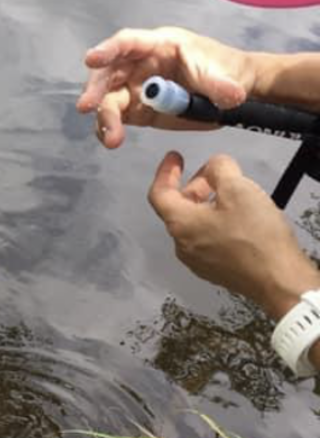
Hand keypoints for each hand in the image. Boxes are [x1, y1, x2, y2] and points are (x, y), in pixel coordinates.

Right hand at [77, 25, 257, 148]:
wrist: (235, 89)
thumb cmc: (228, 71)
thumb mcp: (225, 76)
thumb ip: (222, 86)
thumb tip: (231, 96)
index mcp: (160, 45)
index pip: (128, 42)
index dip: (108, 49)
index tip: (92, 59)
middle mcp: (141, 64)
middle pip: (110, 72)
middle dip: (96, 88)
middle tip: (87, 106)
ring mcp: (138, 87)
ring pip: (110, 99)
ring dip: (105, 117)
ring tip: (111, 138)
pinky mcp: (139, 110)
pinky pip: (118, 118)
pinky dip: (110, 128)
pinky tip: (110, 139)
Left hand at [147, 151, 319, 317]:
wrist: (278, 279)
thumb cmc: (256, 236)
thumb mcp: (238, 188)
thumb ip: (220, 168)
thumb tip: (215, 166)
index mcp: (180, 224)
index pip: (158, 193)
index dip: (166, 171)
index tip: (174, 157)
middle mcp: (183, 245)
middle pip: (178, 208)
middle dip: (194, 186)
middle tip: (214, 174)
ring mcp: (198, 261)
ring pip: (194, 224)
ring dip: (207, 203)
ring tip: (231, 194)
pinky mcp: (216, 270)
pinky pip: (208, 239)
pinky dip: (215, 221)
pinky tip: (238, 217)